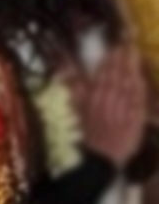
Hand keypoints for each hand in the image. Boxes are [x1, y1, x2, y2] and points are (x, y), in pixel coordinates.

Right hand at [81, 45, 146, 167]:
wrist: (98, 159)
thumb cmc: (87, 134)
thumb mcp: (76, 110)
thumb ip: (73, 87)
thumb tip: (65, 65)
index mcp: (92, 99)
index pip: (103, 74)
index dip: (110, 59)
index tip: (115, 46)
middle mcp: (108, 102)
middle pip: (117, 76)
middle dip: (123, 59)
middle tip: (127, 44)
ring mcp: (122, 110)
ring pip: (128, 85)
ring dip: (131, 68)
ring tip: (133, 54)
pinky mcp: (135, 120)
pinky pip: (138, 100)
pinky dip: (139, 88)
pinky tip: (140, 78)